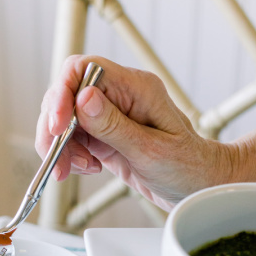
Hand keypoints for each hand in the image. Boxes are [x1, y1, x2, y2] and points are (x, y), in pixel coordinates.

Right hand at [35, 55, 236, 210]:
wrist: (200, 187)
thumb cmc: (188, 167)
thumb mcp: (151, 150)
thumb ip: (114, 126)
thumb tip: (83, 98)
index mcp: (135, 88)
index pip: (83, 69)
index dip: (63, 93)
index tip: (58, 126)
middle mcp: (120, 96)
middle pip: (67, 94)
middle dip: (55, 127)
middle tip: (59, 159)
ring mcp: (110, 115)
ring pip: (65, 119)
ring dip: (61, 146)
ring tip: (76, 169)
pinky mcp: (104, 135)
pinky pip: (73, 138)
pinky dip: (70, 155)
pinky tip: (87, 169)